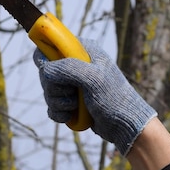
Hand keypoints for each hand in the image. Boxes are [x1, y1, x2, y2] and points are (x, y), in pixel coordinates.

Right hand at [33, 39, 155, 154]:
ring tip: (76, 106)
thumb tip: (45, 70)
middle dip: (54, 87)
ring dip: (58, 102)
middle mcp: (75, 64)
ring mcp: (72, 83)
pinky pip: (52, 105)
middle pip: (46, 72)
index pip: (51, 44)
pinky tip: (70, 115)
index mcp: (82, 51)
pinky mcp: (70, 101)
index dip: (46, 57)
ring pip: (48, 90)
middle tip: (71, 92)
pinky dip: (59, 112)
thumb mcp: (93, 78)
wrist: (125, 125)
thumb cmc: (114, 98)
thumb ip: (67, 69)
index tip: (49, 71)